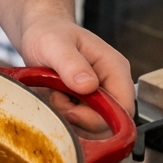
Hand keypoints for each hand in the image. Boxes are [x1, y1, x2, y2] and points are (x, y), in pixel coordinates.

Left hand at [18, 16, 134, 132]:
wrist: (38, 34)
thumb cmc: (50, 33)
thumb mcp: (56, 44)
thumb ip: (71, 63)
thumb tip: (88, 86)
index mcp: (114, 69)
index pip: (124, 108)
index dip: (100, 117)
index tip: (71, 109)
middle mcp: (111, 87)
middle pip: (109, 124)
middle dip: (79, 118)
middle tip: (56, 97)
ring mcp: (98, 99)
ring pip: (92, 129)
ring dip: (68, 119)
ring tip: (53, 94)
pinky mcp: (84, 108)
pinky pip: (78, 127)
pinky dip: (62, 119)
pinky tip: (52, 99)